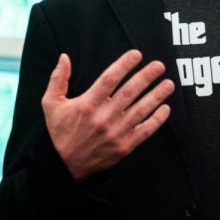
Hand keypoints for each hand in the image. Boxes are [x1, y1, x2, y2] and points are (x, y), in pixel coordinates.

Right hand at [41, 50, 174, 180]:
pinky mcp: (124, 146)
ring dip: (156, 95)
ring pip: (141, 110)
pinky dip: (157, 120)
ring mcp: (115, 133)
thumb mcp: (51, 104)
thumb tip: (64, 57)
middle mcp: (103, 117)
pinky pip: (144, 131)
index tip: (136, 54)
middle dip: (146, 76)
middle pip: (130, 92)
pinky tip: (166, 108)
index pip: (109, 79)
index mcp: (87, 104)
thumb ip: (58, 79)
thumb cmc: (60, 131)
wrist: (64, 165)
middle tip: (159, 65)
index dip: (124, 65)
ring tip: (168, 83)